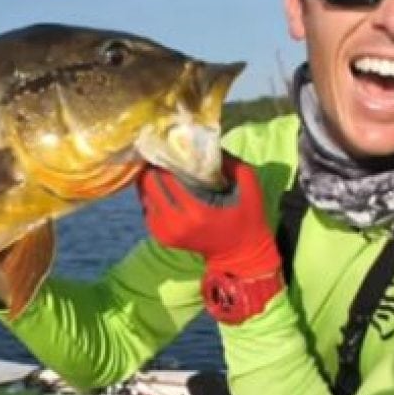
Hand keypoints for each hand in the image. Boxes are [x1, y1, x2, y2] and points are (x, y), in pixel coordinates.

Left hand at [137, 151, 282, 323]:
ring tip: (162, 167)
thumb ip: (231, 163)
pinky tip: (164, 187)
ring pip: (144, 195)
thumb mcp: (249, 186)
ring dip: (151, 180)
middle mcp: (175, 223)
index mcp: (196, 211)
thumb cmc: (247, 217)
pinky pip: (147, 208)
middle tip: (162, 153)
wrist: (238, 254)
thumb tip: (205, 140)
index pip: (166, 177)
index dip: (165, 158)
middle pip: (148, 185)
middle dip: (153, 167)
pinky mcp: (160, 237)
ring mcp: (165, 232)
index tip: (168, 143)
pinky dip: (152, 195)